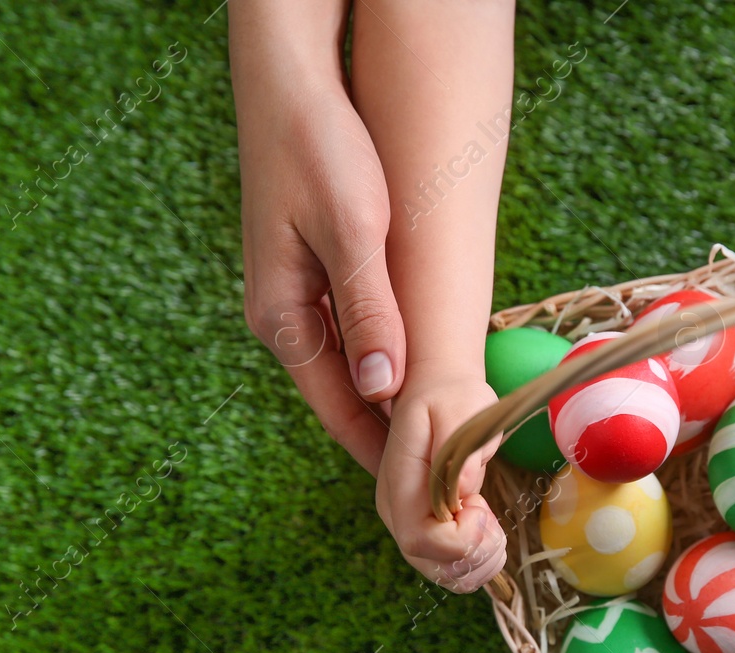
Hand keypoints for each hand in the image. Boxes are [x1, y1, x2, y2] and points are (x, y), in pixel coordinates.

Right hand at [231, 15, 406, 475]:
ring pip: (351, 372)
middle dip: (395, 437)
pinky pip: (350, 338)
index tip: (435, 488)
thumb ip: (369, 311)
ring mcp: (292, 299)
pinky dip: (387, 359)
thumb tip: (383, 389)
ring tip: (447, 430)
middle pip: (345, 402)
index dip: (389, 456)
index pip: (341, 415)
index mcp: (282, 319)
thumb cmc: (318, 146)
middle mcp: (281, 319)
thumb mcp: (352, 229)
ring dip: (394, 400)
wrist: (287, 81)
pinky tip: (424, 367)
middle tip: (453, 471)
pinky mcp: (306, 276)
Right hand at [376, 378, 506, 593]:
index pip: (419, 539)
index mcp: (399, 483)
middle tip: (490, 513)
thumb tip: (466, 488)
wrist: (439, 394)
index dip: (460, 538)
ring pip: (442, 574)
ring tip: (491, 523)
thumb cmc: (452, 399)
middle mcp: (396, 511)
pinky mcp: (426, 532)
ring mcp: (408, 524)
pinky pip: (450, 568)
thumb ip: (464, 449)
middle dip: (474, 553)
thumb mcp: (462, 409)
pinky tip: (487, 532)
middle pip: (430, 563)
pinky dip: (477, 562)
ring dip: (479, 561)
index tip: (480, 503)